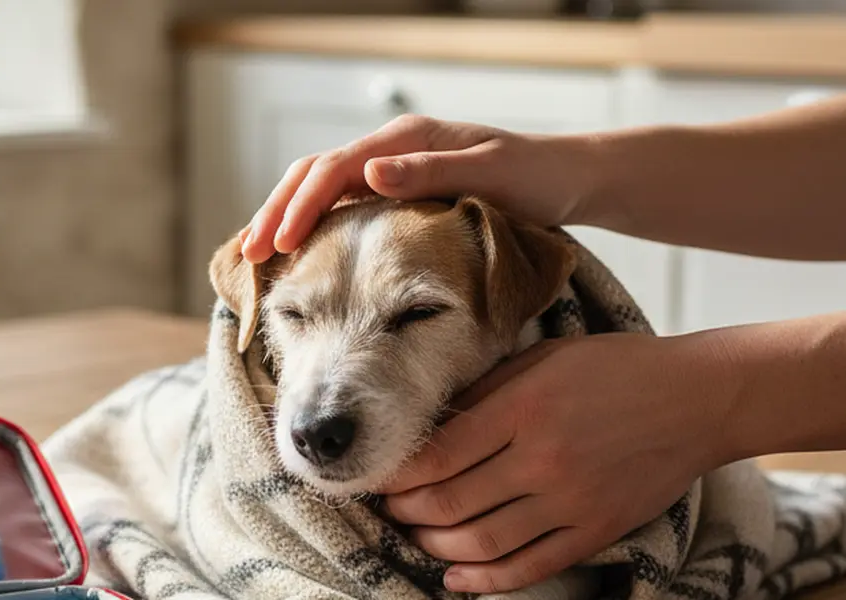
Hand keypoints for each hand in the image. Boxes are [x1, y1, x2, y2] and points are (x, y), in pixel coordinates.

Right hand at [239, 114, 600, 263]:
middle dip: (278, 212)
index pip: (335, 168)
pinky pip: (339, 205)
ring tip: (257, 255)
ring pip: (320, 188)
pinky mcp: (395, 191)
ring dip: (287, 218)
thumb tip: (369, 173)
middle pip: (314, 175)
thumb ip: (428, 174)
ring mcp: (391, 169)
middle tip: (251, 253)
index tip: (280, 244)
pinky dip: (310, 225)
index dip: (301, 206)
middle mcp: (391, 150)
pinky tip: (294, 253)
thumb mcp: (489, 176)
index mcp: (406, 139)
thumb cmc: (536, 180)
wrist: (567, 180)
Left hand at [376, 333, 735, 593]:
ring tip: (417, 538)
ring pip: (483, 541)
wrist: (698, 398)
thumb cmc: (613, 369)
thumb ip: (486, 394)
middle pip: (451, 502)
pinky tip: (456, 577)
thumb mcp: (541, 360)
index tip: (376, 478)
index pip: (438, 454)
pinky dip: (488, 579)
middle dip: (407, 512)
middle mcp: (543, 457)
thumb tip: (430, 425)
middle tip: (390, 509)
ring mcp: (571, 499)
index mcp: (524, 407)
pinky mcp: (596, 529)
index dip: (396, 474)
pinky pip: (532, 564)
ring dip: (437, 547)